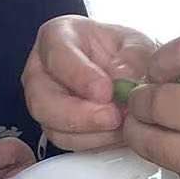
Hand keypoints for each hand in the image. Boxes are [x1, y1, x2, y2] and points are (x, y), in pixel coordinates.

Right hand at [22, 16, 157, 151]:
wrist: (130, 72)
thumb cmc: (125, 52)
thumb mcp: (137, 44)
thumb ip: (132, 58)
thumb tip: (123, 80)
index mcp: (57, 36)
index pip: (57, 56)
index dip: (80, 76)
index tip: (106, 90)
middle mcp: (42, 71)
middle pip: (42, 100)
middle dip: (79, 115)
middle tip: (113, 117)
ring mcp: (46, 102)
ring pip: (54, 128)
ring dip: (92, 132)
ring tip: (123, 125)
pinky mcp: (58, 127)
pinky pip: (69, 142)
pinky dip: (96, 142)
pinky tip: (118, 134)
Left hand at [123, 35, 179, 178]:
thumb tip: (179, 72)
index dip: (163, 58)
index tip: (159, 68)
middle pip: (160, 100)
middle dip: (141, 100)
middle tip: (141, 102)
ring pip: (156, 143)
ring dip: (140, 132)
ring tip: (140, 127)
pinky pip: (179, 170)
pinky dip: (173, 160)